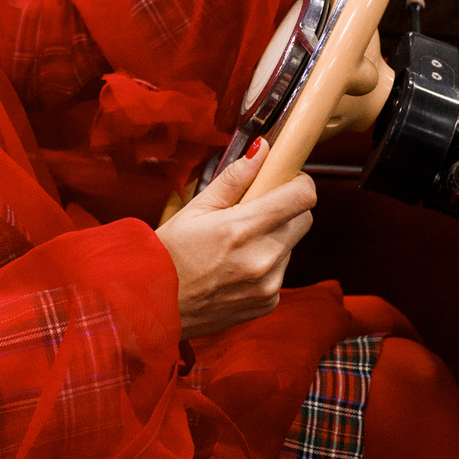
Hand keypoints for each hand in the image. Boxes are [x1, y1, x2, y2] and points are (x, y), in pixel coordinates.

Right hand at [157, 139, 315, 337]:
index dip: (299, 182)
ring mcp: (268, 284)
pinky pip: (281, 273)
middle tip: (255, 210)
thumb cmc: (167, 256)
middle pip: (304, 219)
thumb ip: (233, 180)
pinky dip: (266, 266)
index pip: (302, 197)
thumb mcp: (193, 210)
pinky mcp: (268, 303)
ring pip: (291, 246)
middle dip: (286, 209)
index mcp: (242, 228)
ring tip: (237, 245)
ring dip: (274, 239)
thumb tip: (261, 150)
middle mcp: (263, 258)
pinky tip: (236, 268)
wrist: (155, 308)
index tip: (285, 179)